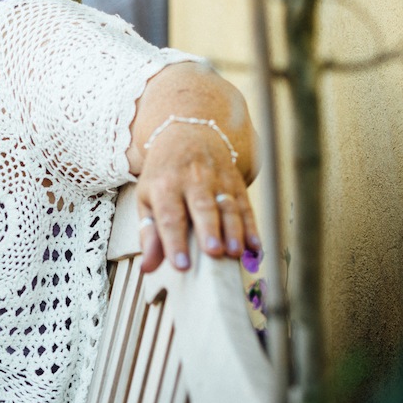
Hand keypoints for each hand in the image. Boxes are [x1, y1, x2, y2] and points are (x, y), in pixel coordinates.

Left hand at [134, 119, 260, 273]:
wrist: (186, 134)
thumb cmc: (164, 175)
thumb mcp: (147, 199)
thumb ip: (149, 234)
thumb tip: (147, 268)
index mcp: (165, 186)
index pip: (170, 216)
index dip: (175, 242)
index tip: (181, 265)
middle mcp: (192, 181)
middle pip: (202, 207)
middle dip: (209, 230)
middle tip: (214, 253)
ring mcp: (217, 180)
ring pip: (228, 206)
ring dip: (234, 231)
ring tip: (235, 253)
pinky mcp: (236, 183)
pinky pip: (246, 206)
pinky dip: (252, 227)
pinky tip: (255, 246)